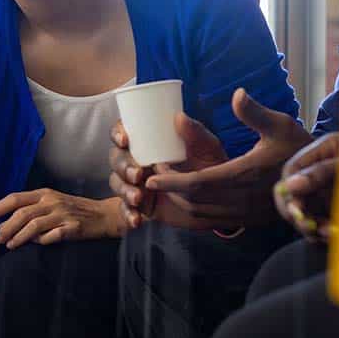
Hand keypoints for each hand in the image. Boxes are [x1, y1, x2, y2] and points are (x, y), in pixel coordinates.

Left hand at [0, 190, 123, 248]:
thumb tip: (5, 225)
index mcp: (44, 194)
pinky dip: (41, 242)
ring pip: (33, 225)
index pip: (14, 198)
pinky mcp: (72, 228)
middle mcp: (52, 201)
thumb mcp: (52, 205)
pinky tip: (36, 244)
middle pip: (21, 213)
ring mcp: (62, 214)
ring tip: (10, 245)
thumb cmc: (75, 210)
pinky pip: (51, 237)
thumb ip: (31, 212)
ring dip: (18, 236)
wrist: (105, 215)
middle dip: (6, 227)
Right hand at [109, 113, 232, 230]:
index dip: (117, 134)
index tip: (125, 140)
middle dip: (123, 167)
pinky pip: (126, 210)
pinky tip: (136, 221)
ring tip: (138, 198)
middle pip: (117, 159)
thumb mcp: (206, 148)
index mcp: (149, 142)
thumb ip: (196, 133)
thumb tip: (180, 116)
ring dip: (124, 191)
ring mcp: (138, 184)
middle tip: (138, 174)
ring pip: (117, 184)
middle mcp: (138, 161)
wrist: (221, 199)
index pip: (124, 133)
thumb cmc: (211, 165)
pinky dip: (127, 215)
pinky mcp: (141, 205)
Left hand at [122, 88, 312, 231]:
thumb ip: (254, 112)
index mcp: (245, 175)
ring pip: (201, 213)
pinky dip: (195, 209)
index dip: (172, 180)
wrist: (321, 180)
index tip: (151, 173)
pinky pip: (213, 220)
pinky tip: (188, 195)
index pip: (198, 183)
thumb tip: (237, 94)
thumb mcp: (280, 125)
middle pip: (193, 200)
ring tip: (167, 182)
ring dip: (180, 200)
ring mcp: (246, 214)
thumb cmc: (298, 148)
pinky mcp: (249, 220)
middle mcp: (242, 199)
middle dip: (170, 189)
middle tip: (155, 172)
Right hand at [273, 132, 338, 242]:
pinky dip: (324, 231)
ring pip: (305, 211)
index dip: (290, 189)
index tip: (297, 208)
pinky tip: (336, 233)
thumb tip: (290, 186)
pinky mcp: (338, 208)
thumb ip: (321, 171)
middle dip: (296, 211)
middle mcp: (321, 170)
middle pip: (293, 192)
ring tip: (329, 232)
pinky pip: (321, 222)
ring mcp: (329, 190)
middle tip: (308, 225)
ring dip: (311, 225)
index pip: (292, 170)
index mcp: (322, 150)